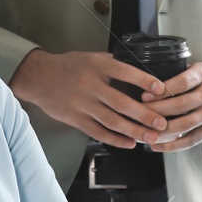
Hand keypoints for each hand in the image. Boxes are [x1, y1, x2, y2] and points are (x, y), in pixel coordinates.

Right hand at [8, 49, 164, 147]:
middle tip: (162, 123)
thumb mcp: (92, 57)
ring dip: (133, 131)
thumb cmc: (71, 66)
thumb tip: (143, 72)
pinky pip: (97, 132)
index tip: (162, 89)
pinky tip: (130, 143)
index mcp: (96, 66)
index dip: (143, 80)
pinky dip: (115, 139)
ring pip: (111, 120)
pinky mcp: (75, 119)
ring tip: (151, 137)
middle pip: (120, 102)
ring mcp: (81, 104)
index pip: (123, 72)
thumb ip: (114, 64)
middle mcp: (89, 85)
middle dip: (143, 114)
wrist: (39, 78)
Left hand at [147, 63, 201, 152]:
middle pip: (180, 106)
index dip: (162, 91)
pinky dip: (172, 146)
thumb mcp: (199, 69)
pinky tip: (157, 146)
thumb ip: (179, 74)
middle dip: (156, 112)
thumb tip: (148, 85)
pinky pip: (191, 140)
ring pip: (184, 125)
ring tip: (143, 133)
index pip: (181, 83)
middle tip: (137, 115)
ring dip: (161, 132)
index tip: (144, 96)